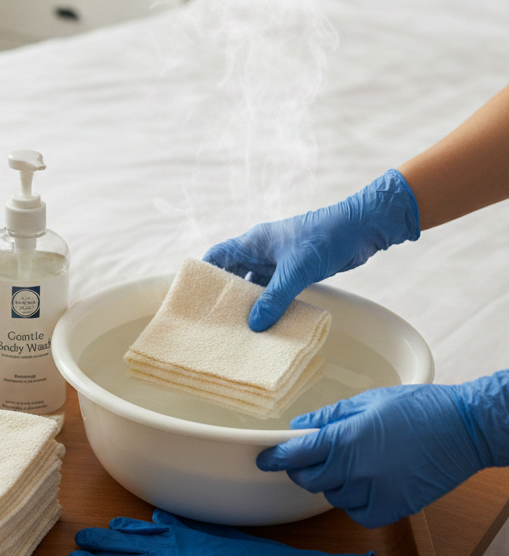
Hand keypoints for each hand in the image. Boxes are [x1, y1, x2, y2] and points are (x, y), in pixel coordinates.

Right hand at [203, 169, 419, 330]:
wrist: (362, 228)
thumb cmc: (325, 237)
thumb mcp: (297, 270)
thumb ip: (275, 297)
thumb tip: (254, 325)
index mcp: (252, 242)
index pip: (217, 257)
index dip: (203, 275)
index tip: (193, 297)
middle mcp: (260, 251)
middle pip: (233, 275)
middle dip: (225, 296)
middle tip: (216, 321)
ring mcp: (278, 262)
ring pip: (255, 285)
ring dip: (250, 303)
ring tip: (240, 328)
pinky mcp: (294, 271)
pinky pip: (274, 291)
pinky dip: (269, 305)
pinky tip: (268, 322)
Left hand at [257, 373, 508, 527]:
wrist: (463, 430)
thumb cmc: (417, 408)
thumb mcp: (366, 402)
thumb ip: (328, 418)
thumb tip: (300, 428)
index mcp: (344, 440)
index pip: (294, 456)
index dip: (275, 458)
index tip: (264, 459)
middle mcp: (355, 471)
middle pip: (308, 481)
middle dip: (303, 469)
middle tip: (311, 457)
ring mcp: (374, 493)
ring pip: (333, 497)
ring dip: (332, 484)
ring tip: (351, 463)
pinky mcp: (394, 509)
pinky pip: (358, 513)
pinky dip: (355, 501)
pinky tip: (366, 483)